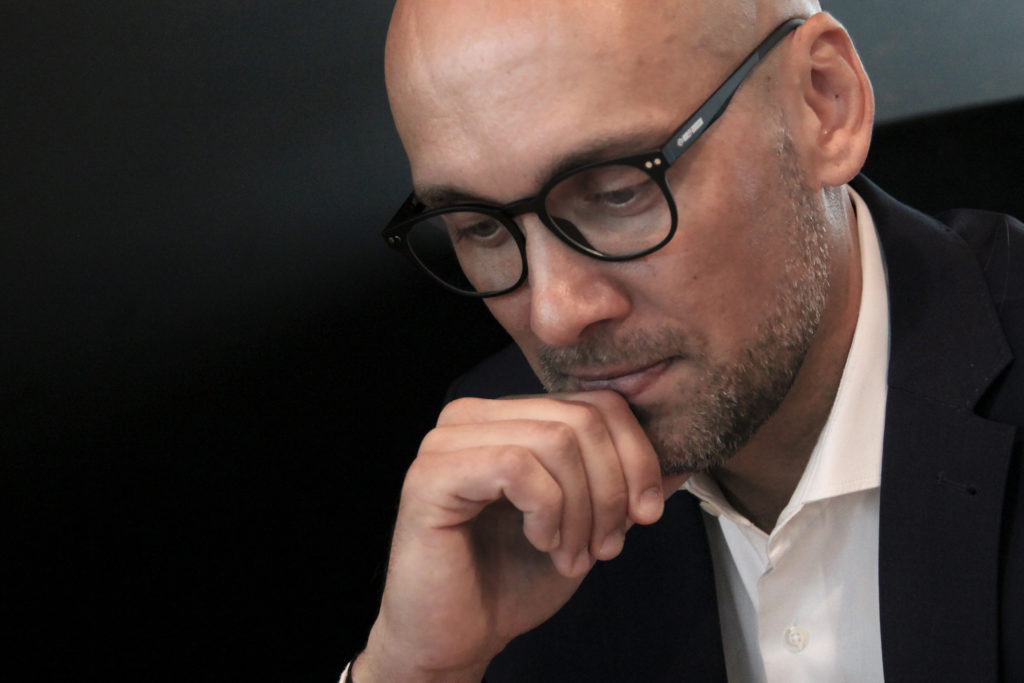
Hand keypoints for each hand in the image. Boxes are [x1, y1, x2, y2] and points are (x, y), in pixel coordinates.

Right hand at [354, 391, 686, 681]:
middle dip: (612, 490)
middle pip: (580, 419)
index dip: (636, 456)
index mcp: (506, 417)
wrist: (456, 639)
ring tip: (574, 555)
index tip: (647, 514)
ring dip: (583, 510)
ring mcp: (446, 442)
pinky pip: (518, 467)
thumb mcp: (585, 524)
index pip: (595, 403)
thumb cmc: (510, 580)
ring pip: (555, 440)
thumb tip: (682, 462)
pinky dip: (548, 512)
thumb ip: (622, 487)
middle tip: (607, 547)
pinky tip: (541, 543)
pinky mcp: (431, 475)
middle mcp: (471, 416)